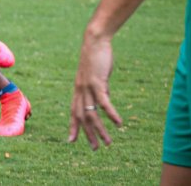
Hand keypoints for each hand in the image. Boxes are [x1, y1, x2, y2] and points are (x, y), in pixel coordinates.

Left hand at [68, 33, 122, 149]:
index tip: (71, 140)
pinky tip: (119, 123)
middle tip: (95, 148)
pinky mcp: (96, 82)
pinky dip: (110, 114)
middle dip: (88, 134)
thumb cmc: (97, 58)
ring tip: (108, 142)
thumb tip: (106, 97)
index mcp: (78, 90)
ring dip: (100, 129)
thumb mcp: (97, 76)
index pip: (73, 111)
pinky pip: (103, 102)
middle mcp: (80, 91)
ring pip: (91, 113)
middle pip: (81, 117)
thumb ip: (100, 88)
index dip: (73, 126)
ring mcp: (86, 87)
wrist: (94, 41)